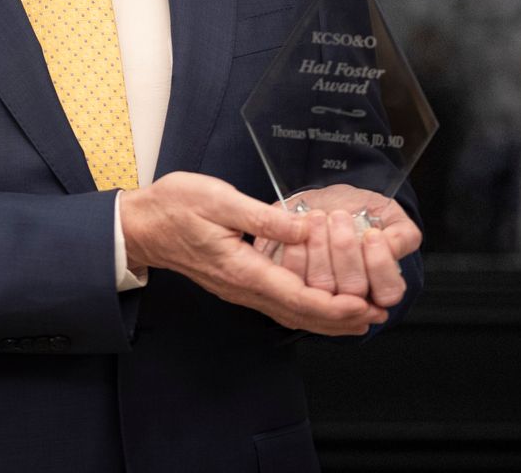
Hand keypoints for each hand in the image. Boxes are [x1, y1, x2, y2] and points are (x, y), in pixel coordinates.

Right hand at [119, 172, 391, 335]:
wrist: (142, 225)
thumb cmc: (176, 206)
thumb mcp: (220, 200)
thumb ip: (265, 218)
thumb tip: (304, 227)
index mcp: (241, 269)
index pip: (296, 297)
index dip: (334, 306)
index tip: (364, 307)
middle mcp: (243, 287)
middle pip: (299, 314)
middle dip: (340, 320)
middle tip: (377, 317)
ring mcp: (240, 288)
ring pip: (290, 313)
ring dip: (327, 318)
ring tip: (361, 316)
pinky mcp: (238, 282)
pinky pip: (279, 304)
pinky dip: (307, 308)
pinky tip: (322, 303)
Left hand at [254, 184, 420, 308]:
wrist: (324, 203)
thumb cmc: (358, 211)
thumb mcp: (387, 214)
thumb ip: (401, 233)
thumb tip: (393, 248)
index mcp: (381, 285)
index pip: (388, 292)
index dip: (380, 264)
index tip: (372, 234)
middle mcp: (352, 298)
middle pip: (353, 289)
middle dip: (346, 248)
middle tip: (340, 216)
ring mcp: (322, 297)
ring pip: (323, 285)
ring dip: (321, 247)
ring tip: (320, 217)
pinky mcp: (295, 287)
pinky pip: (294, 279)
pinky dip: (297, 250)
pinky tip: (301, 228)